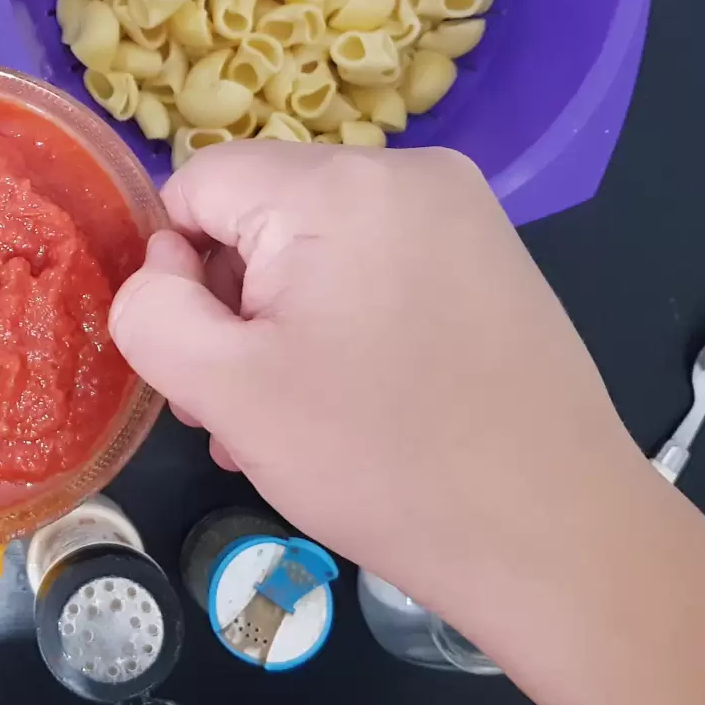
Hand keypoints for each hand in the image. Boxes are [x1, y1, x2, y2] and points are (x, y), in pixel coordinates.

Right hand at [108, 142, 704, 704]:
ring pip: (316, 245)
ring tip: (292, 419)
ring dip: (282, 323)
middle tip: (243, 406)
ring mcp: (460, 210)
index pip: (197, 184)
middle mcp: (406, 170)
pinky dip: (344, 320)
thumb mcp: (225, 391)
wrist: (553, 534)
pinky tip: (353, 400)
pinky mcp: (490, 255)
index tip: (208, 359)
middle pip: (260, 212)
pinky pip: (376, 262)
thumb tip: (162, 270)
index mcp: (337, 185)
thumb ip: (151, 311)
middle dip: (232, 304)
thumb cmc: (380, 461)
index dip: (176, 271)